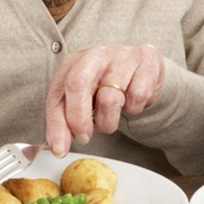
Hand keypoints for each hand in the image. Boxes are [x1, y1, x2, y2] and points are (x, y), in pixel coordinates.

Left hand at [45, 43, 163, 156]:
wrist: (144, 71)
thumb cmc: (109, 87)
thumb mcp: (84, 101)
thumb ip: (68, 120)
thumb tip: (59, 146)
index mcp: (74, 63)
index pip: (57, 94)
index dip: (57, 125)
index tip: (60, 149)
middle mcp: (96, 54)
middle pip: (77, 84)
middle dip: (78, 119)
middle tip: (84, 137)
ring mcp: (122, 54)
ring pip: (110, 98)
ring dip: (110, 120)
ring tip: (112, 117)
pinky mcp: (147, 58)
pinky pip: (138, 96)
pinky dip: (135, 108)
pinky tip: (132, 101)